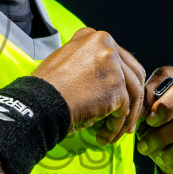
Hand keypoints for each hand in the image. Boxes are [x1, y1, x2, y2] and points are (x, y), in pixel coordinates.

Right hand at [31, 27, 146, 143]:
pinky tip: (104, 136)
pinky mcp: (116, 86)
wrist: (39, 102)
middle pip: (133, 74)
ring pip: (132, 94)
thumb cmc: (47, 88)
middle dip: (132, 100)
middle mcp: (106, 45)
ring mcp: (113, 64)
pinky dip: (116, 127)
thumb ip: (88, 63)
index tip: (121, 99)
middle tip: (127, 120)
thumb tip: (105, 80)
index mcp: (95, 37)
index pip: (121, 59)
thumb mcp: (66, 61)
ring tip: (115, 133)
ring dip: (125, 118)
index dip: (124, 82)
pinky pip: (124, 111)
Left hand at [135, 67, 172, 173]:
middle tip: (148, 123)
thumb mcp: (154, 124)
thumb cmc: (171, 140)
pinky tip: (164, 157)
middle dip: (165, 106)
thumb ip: (148, 111)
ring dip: (163, 135)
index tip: (138, 113)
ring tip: (146, 148)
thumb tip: (139, 109)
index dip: (150, 90)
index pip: (168, 74)